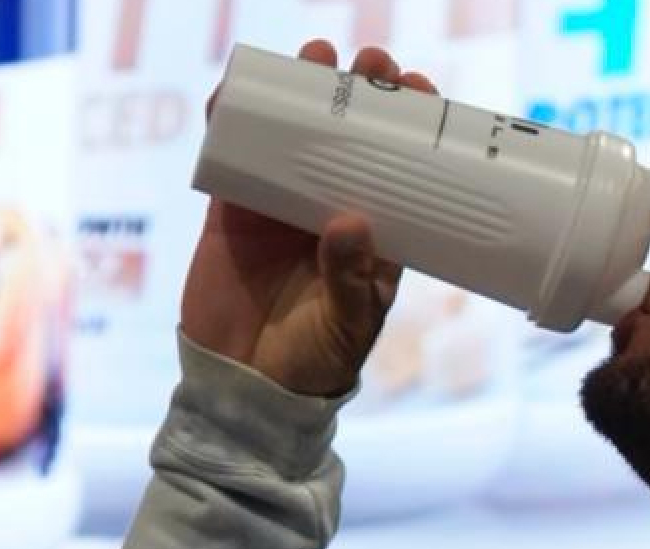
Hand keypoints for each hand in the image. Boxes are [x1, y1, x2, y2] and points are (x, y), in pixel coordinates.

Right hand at [179, 40, 436, 396]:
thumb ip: (351, 277)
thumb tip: (348, 222)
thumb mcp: (349, 322)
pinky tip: (233, 95)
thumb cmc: (314, 360)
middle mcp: (329, 207)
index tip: (418, 88)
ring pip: (292, 135)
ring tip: (314, 58)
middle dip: (360, 92)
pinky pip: (232, 158)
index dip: (409, 122)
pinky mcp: (233, 214)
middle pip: (349, 135)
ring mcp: (279, 207)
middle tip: (371, 63)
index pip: (399, 164)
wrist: (247, 388)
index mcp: (374, 231)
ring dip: (300, 92)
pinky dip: (231, 123)